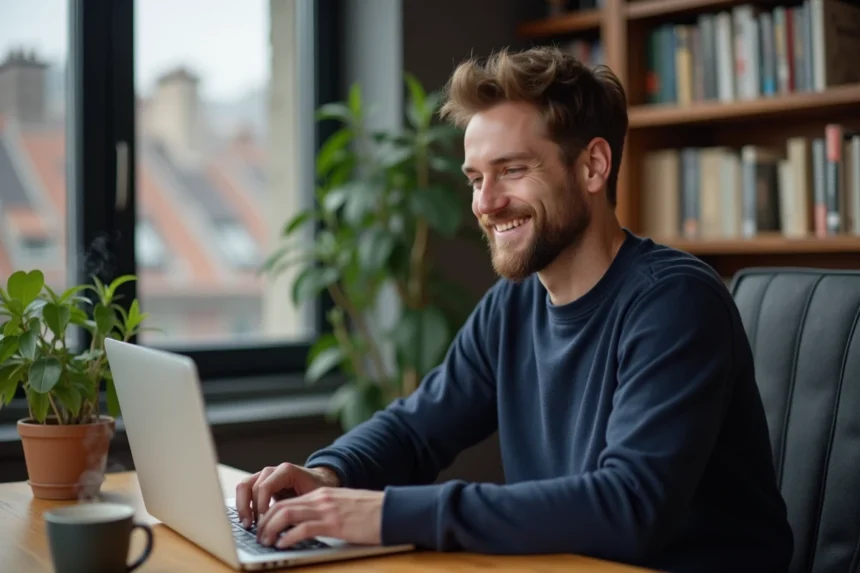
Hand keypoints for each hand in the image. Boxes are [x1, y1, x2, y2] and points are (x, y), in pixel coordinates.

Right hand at [235, 463, 340, 527]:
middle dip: (248, 507)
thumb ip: (298, 507)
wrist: (319, 480)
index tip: (263, 520)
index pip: (265, 486)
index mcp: (286, 471)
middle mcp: (272, 471)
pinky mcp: (260, 484)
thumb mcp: (312, 498)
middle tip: (251, 525)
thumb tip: (284, 524)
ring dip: (242, 506)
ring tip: (247, 524)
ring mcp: (264, 476)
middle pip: (250, 485)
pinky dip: (243, 505)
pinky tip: (249, 520)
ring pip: (244, 486)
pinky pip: (245, 491)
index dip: (261, 504)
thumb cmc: (317, 488)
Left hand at [256, 487, 383, 548]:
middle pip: (281, 506)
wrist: (392, 510)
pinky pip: (303, 528)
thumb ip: (325, 513)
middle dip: (265, 522)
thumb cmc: (371, 513)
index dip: (269, 514)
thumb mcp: (343, 508)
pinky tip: (282, 544)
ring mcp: (326, 510)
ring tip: (265, 541)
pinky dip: (288, 536)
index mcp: (321, 495)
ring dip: (271, 529)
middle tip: (259, 537)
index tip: (263, 528)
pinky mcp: (334, 523)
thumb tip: (306, 527)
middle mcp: (320, 499)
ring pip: (286, 514)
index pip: (286, 501)